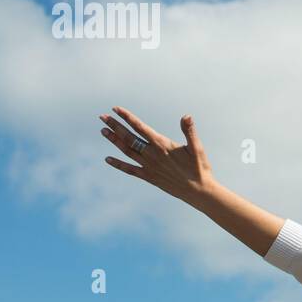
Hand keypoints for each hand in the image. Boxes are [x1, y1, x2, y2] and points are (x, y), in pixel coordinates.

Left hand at [100, 107, 216, 207]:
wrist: (198, 192)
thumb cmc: (199, 168)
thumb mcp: (197, 148)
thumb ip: (189, 131)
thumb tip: (186, 116)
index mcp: (161, 145)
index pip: (140, 127)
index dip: (127, 117)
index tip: (116, 109)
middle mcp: (151, 155)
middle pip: (129, 137)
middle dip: (115, 126)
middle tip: (102, 117)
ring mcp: (148, 166)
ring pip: (126, 151)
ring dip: (114, 140)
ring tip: (103, 131)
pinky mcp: (148, 177)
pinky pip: (129, 169)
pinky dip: (118, 164)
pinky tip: (107, 159)